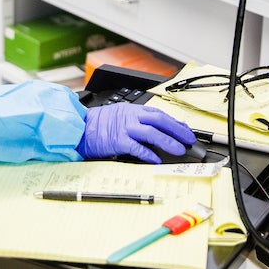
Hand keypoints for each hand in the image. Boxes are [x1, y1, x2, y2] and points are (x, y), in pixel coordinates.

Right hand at [76, 103, 195, 163]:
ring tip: (179, 150)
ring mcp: (124, 128)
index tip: (186, 131)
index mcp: (132, 109)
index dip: (175, 122)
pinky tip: (156, 159)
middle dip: (177, 130)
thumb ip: (138, 121)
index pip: (159, 114)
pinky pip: (137, 147)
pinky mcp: (117, 141)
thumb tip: (159, 131)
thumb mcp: (120, 116)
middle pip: (160, 120)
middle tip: (189, 140)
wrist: (80, 128)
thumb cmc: (98, 124)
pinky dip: (148, 153)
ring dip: (168, 141)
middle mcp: (130, 116)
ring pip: (152, 132)